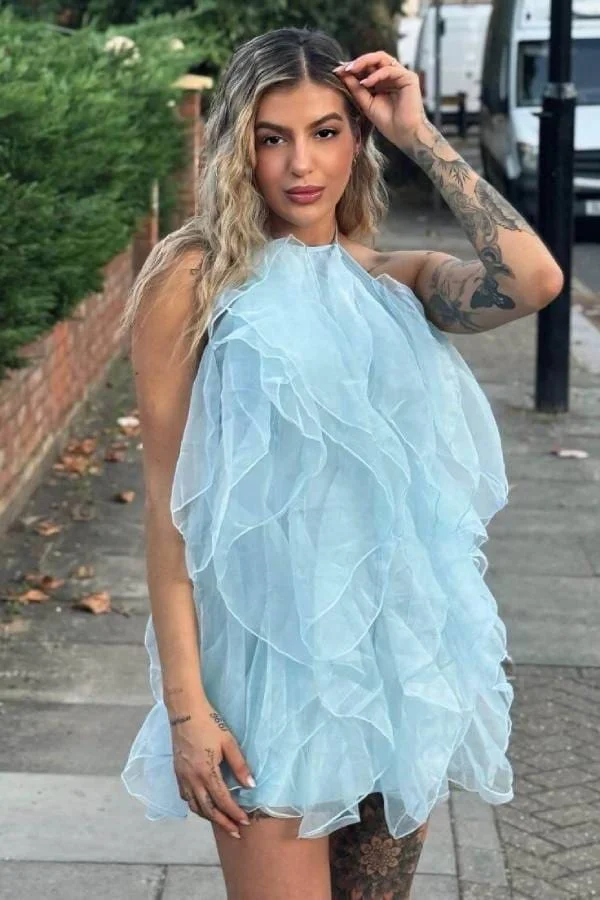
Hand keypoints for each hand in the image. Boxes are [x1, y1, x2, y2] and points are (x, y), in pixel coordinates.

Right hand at [171, 698, 254, 837]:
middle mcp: (192, 779)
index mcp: (206, 772)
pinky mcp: (177, 772)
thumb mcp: (229, 742)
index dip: (234, 813)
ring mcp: (182, 777)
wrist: (185, 711)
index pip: (222, 801)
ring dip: (209, 817)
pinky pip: (185, 797)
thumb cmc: (210, 723)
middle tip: (235, 832)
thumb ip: (240, 765)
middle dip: (223, 823)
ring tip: (222, 822)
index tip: (245, 822)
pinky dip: (195, 806)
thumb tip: (251, 786)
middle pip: (208, 810)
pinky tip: (203, 806)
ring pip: (194, 806)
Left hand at [333, 51, 426, 149]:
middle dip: (357, 62)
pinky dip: (376, 75)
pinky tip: (365, 83)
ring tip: (351, 70)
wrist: (404, 134)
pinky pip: (389, 70)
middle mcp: (392, 75)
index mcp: (383, 81)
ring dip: (364, 62)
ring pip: (381, 58)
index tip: (336, 72)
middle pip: (373, 59)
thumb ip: (356, 89)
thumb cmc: (388, 122)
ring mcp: (401, 75)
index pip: (367, 67)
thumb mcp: (366, 103)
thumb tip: (342, 74)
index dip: (352, 68)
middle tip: (343, 68)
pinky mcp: (409, 77)